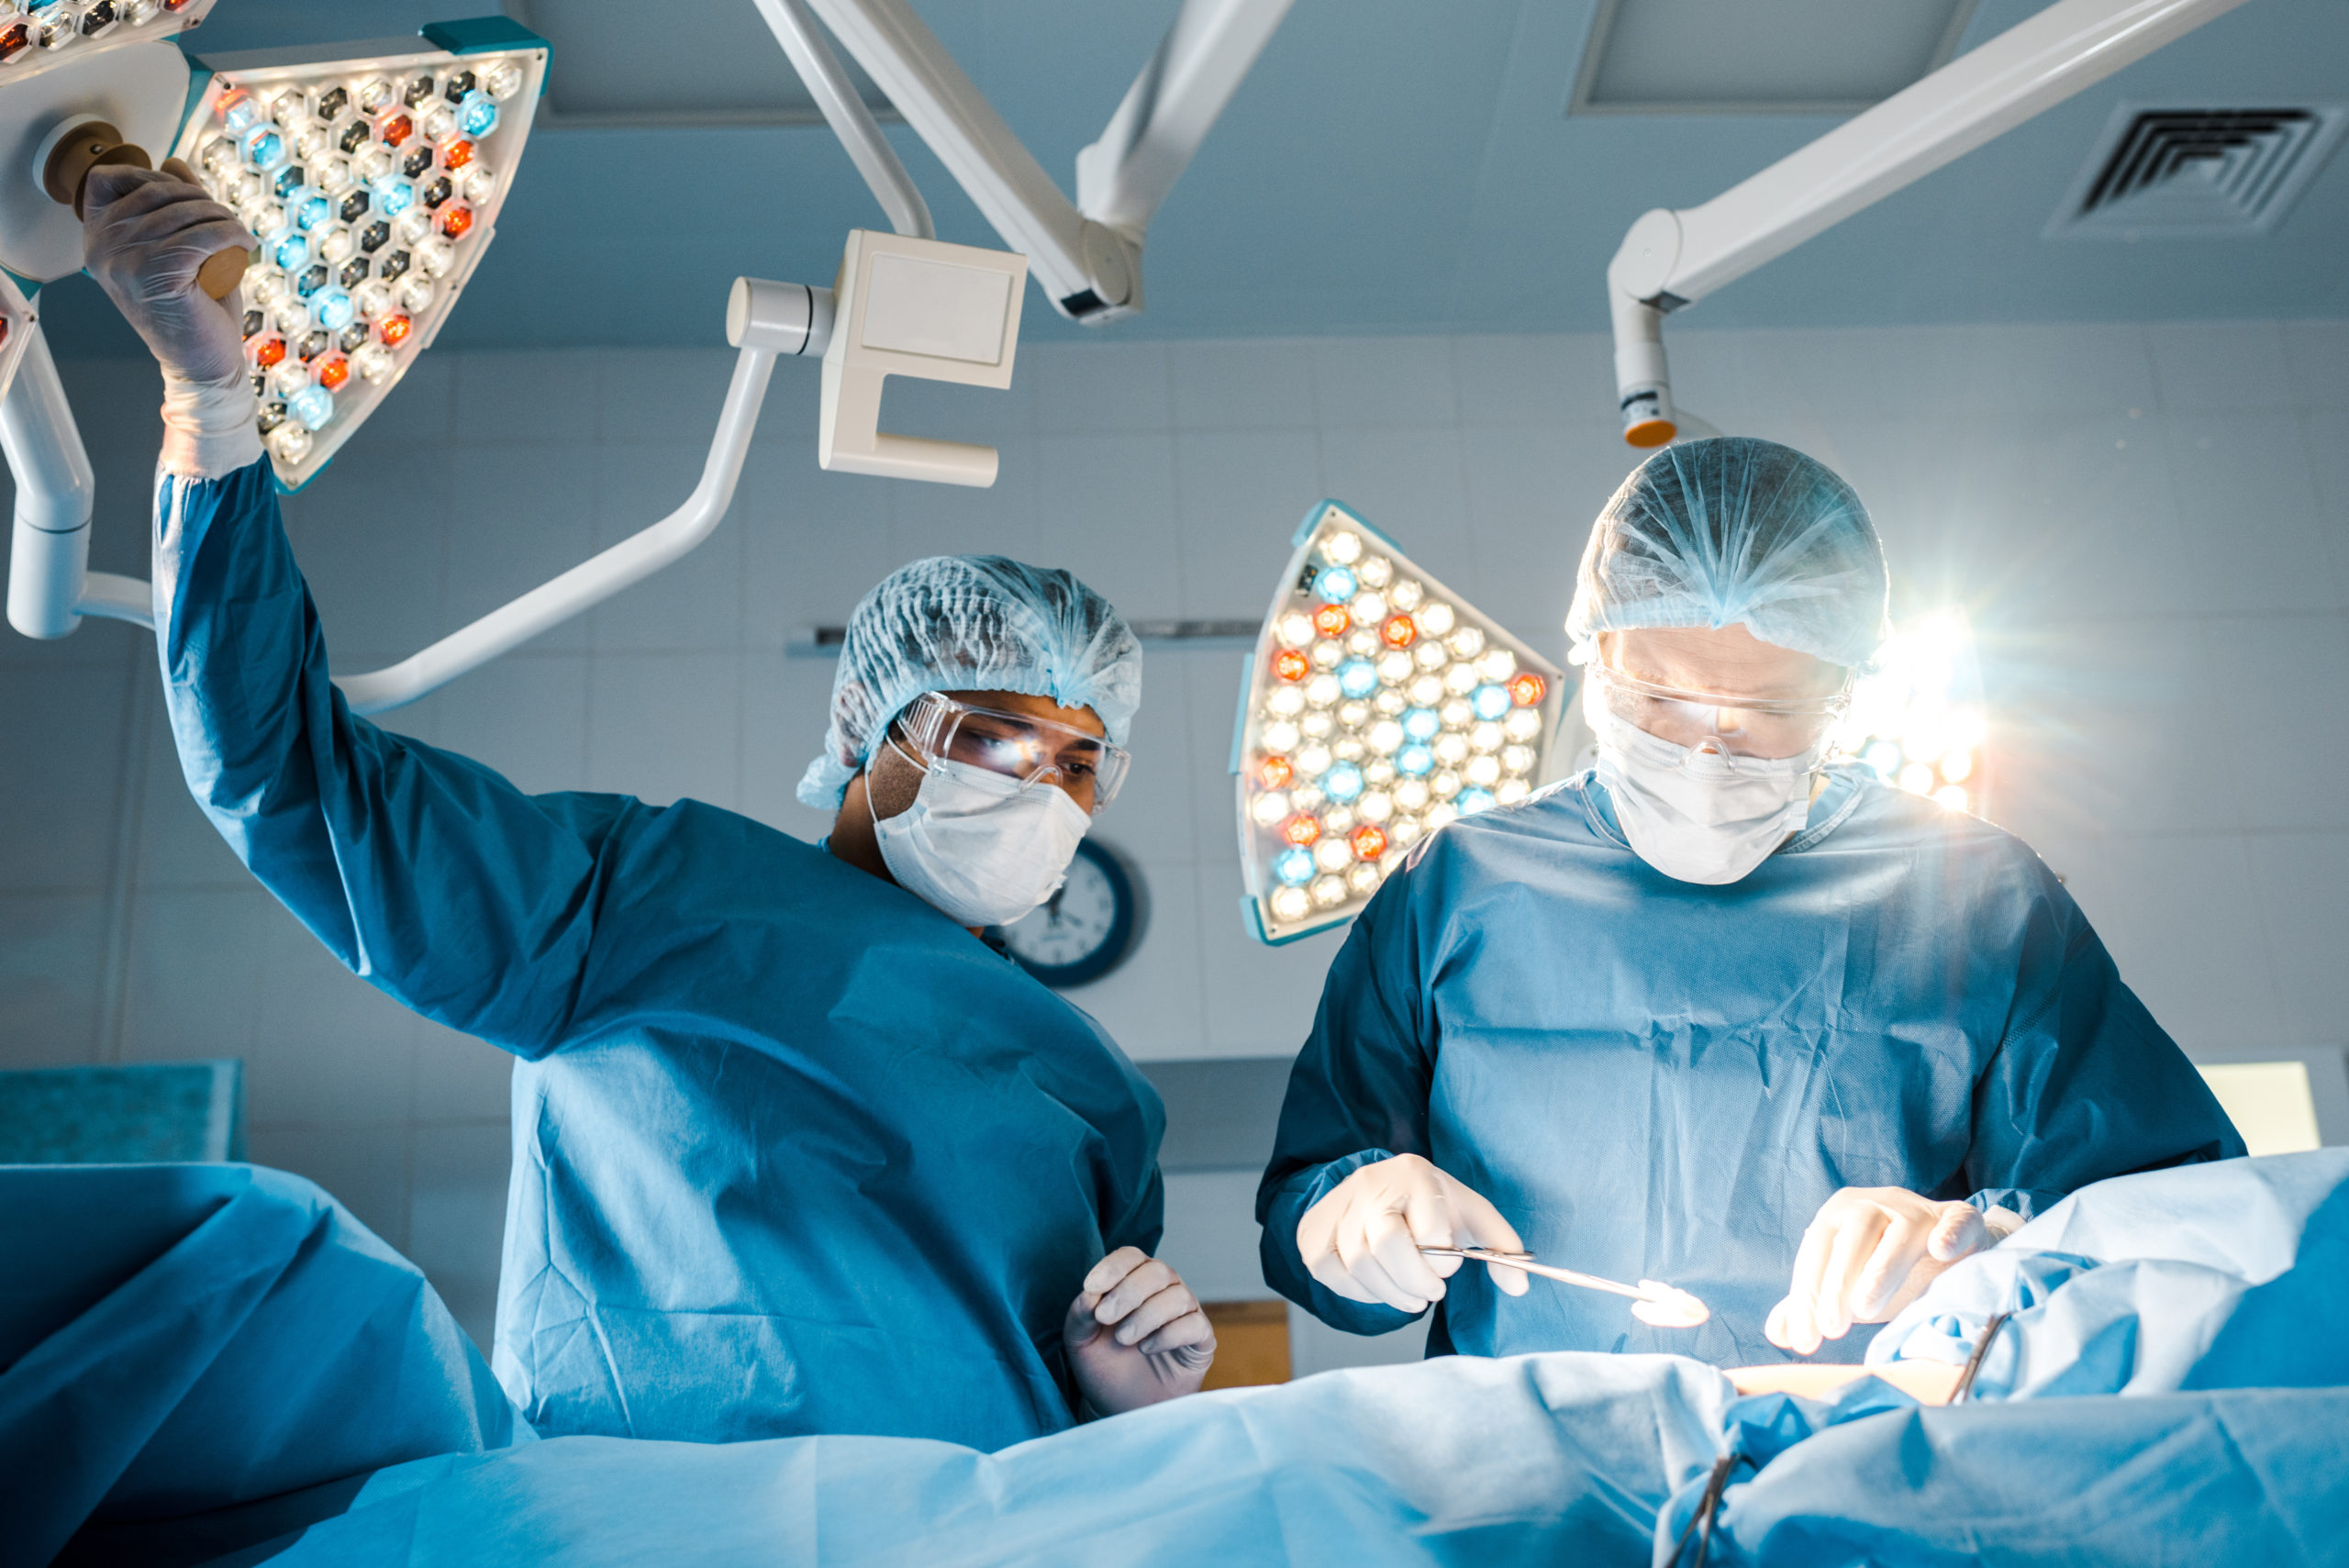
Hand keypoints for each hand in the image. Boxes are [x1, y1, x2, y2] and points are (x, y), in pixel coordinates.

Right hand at [82, 161, 253, 387]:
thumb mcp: (180, 245)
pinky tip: (246, 245)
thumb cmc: (195, 305)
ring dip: (222, 217)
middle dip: (199, 198)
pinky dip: (231, 234)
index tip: (187, 196)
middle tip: (227, 221)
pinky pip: (202, 235)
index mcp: (95, 238)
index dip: (150, 176)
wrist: (203, 362)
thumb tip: (173, 162)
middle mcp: (100, 247)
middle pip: (153, 189)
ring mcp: (122, 261)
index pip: (106, 178)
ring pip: (183, 212)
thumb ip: (174, 205)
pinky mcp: (155, 274)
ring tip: (239, 236)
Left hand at [1064, 1247, 1214, 1415]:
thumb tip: (1090, 1293)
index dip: (1113, 1267)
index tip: (1092, 1287)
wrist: (1119, 1408)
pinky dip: (1170, 1333)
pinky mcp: (1200, 1341)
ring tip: (1124, 1339)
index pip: (1131, 1257)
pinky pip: (1195, 1324)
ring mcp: (1185, 1315)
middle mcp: (1163, 1291)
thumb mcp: (1080, 1341)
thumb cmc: (1102, 1367)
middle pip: (1158, 1271)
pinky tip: (1148, 1348)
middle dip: (1128, 1292)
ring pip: (1178, 1295)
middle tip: (1105, 1317)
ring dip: (1146, 1315)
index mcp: (1134, 1281)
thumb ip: (1080, 1314)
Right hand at [1296, 1153, 1529, 1312]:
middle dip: (1416, 1283)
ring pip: (1360, 1266)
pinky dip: (1361, 1291)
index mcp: (1414, 1173)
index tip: (1450, 1262)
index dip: (1444, 1260)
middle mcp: (1369, 1183)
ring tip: (1411, 1294)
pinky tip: (1379, 1284)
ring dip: (1392, 1293)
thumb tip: (1521, 1285)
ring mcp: (1336, 1208)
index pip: (1429, 1229)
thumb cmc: (1430, 1206)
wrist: (1377, 1188)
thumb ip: (1501, 1246)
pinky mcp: (1313, 1233)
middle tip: (1431, 1291)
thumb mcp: (1470, 1214)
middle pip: (1387, 1248)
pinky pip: (1334, 1274)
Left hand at [1765, 1188, 1991, 1355]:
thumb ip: (1812, 1305)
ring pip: (1898, 1232)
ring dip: (1881, 1269)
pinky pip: (1957, 1219)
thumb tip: (1776, 1333)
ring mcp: (1918, 1208)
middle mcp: (1874, 1203)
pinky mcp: (1958, 1217)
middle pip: (1852, 1238)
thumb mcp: (1847, 1287)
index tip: (1805, 1339)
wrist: (1947, 1250)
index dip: (1805, 1296)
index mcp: (1838, 1215)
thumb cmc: (1884, 1270)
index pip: (1815, 1252)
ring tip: (1866, 1309)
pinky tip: (1941, 1250)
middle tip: (1832, 1329)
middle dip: (1837, 1285)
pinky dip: (1949, 1232)